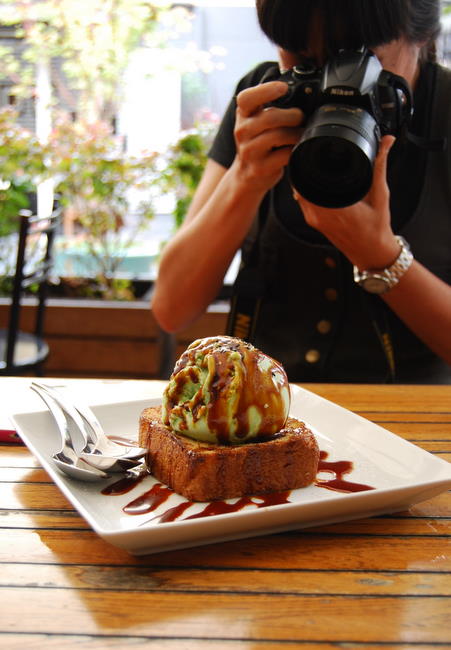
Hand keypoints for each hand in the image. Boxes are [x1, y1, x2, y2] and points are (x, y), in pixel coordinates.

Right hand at [233, 81, 302, 192]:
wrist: (247, 175)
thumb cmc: (257, 142)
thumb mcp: (256, 120)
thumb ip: (269, 106)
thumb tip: (300, 93)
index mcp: (242, 115)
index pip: (246, 98)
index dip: (265, 90)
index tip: (284, 88)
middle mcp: (242, 132)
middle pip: (269, 117)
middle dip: (292, 116)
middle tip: (301, 117)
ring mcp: (249, 151)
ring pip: (278, 136)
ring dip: (296, 133)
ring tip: (301, 133)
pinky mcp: (260, 168)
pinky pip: (284, 155)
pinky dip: (295, 149)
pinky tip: (296, 147)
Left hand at [294, 135, 400, 269]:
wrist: (372, 253)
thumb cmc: (377, 229)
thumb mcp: (381, 194)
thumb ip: (380, 166)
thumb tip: (387, 142)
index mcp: (335, 208)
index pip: (310, 179)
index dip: (309, 162)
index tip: (314, 150)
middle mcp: (320, 215)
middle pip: (302, 183)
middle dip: (307, 168)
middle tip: (316, 154)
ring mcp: (315, 220)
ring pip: (300, 193)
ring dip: (306, 180)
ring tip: (317, 167)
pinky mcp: (314, 223)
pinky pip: (304, 202)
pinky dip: (308, 191)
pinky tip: (318, 185)